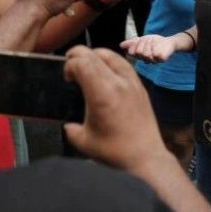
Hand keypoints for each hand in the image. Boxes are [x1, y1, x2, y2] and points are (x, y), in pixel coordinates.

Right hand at [63, 46, 168, 172]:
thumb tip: (66, 123)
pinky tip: (105, 73)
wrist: (144, 157)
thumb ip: (69, 128)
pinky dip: (110, 62)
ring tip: (87, 67)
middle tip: (72, 70)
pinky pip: (123, 64)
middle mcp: (118, 82)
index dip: (69, 65)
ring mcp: (131, 82)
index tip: (67, 78)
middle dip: (78, 56)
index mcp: (102, 93)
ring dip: (95, 56)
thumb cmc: (114, 151)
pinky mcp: (140, 86)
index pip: (82, 62)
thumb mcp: (83, 141)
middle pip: (94, 54)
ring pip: (111, 55)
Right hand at [120, 32, 178, 61]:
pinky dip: (156, 46)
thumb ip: (131, 43)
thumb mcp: (141, 40)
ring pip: (146, 54)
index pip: (131, 52)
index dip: (135, 44)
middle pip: (139, 52)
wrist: (168, 42)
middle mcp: (146, 60)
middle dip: (143, 43)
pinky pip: (156, 54)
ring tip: (153, 42)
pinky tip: (158, 45)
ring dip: (149, 44)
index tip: (140, 40)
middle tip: (149, 40)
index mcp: (140, 56)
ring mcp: (154, 61)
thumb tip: (120, 45)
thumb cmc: (154, 42)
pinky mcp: (162, 59)